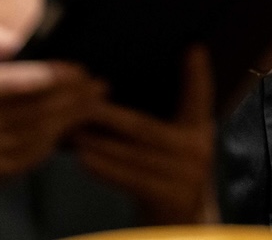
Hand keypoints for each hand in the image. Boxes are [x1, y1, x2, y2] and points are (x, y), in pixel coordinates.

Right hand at [0, 26, 105, 181]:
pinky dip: (52, 143)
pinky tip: (69, 128)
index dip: (46, 77)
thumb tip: (8, 35)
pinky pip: (27, 158)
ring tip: (92, 102)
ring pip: (33, 135)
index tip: (76, 69)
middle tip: (96, 84)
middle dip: (69, 97)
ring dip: (67, 119)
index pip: (7, 83)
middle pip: (28, 110)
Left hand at [73, 46, 218, 224]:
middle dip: (107, 114)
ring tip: (71, 129)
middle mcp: (198, 151)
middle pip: (144, 127)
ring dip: (96, 141)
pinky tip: (83, 158)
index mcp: (200, 131)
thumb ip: (162, 121)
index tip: (192, 48)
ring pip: (130, 153)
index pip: (200, 97)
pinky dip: (103, 168)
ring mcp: (185, 176)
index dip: (196, 74)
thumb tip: (115, 91)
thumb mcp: (175, 145)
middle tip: (81, 99)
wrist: (181, 225)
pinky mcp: (169, 197)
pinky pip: (128, 178)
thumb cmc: (168, 176)